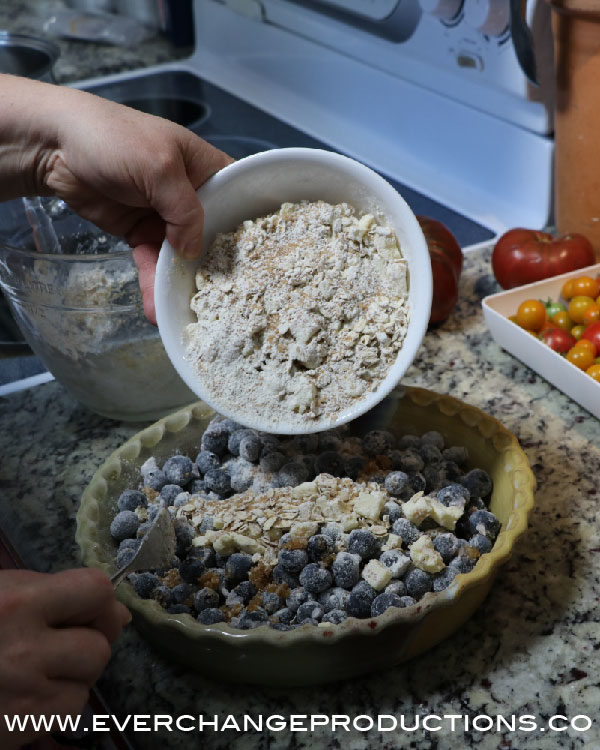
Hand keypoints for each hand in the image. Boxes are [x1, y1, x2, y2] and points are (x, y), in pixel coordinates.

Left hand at [0, 75, 232, 323]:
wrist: (54, 145)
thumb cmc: (112, 137)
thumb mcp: (159, 168)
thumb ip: (184, 210)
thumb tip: (193, 251)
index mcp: (208, 169)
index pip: (239, 202)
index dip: (248, 233)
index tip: (256, 267)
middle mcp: (193, 195)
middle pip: (213, 237)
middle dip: (214, 268)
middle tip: (219, 301)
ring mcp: (166, 216)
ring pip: (182, 256)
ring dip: (179, 282)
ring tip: (179, 311)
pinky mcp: (142, 232)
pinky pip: (154, 262)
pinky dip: (153, 283)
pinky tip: (155, 305)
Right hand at [0, 568, 129, 748]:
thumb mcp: (4, 591)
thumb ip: (58, 594)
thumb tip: (119, 614)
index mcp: (19, 603)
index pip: (97, 592)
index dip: (100, 601)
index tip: (88, 609)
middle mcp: (23, 651)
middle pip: (99, 647)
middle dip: (86, 644)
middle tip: (57, 643)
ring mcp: (20, 696)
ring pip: (86, 687)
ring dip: (71, 679)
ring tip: (37, 670)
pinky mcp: (16, 731)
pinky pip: (65, 716)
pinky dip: (54, 707)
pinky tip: (26, 695)